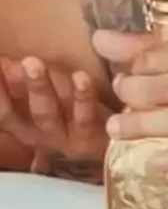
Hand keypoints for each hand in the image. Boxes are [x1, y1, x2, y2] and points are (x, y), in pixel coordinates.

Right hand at [0, 57, 108, 172]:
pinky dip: (81, 96)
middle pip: (17, 113)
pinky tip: (81, 77)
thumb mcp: (46, 98)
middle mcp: (38, 136)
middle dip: (9, 85)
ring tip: (34, 63)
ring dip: (38, 87)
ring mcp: (63, 139)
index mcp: (23, 126)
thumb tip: (2, 60)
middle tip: (10, 61)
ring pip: (46, 113)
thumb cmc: (73, 115)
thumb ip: (22, 82)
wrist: (115, 149)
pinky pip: (84, 116)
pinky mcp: (89, 138)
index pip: (3, 112)